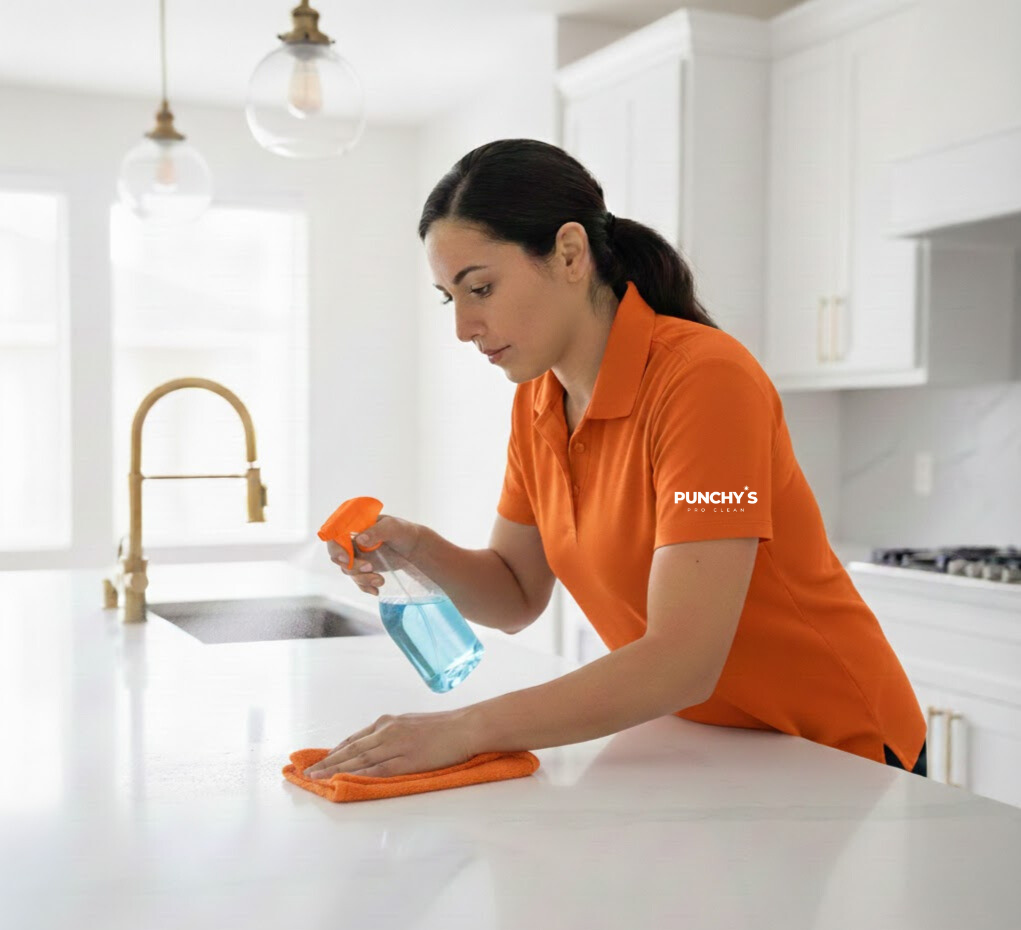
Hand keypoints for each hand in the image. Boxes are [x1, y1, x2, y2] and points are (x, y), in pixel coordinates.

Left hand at [304, 708, 480, 778]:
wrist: (466, 726)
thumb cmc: (444, 727)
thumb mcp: (411, 724)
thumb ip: (392, 735)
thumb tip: (375, 748)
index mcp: (388, 722)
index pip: (353, 739)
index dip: (334, 751)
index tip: (318, 761)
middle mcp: (387, 730)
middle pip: (350, 749)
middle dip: (327, 762)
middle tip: (307, 773)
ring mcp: (396, 745)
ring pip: (359, 760)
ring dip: (335, 770)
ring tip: (316, 779)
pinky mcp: (407, 760)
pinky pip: (378, 770)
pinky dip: (359, 776)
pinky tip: (345, 782)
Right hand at [326, 512, 424, 596]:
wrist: (413, 547)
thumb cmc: (402, 531)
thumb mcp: (392, 527)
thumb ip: (376, 531)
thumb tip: (359, 540)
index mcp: (354, 528)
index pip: (335, 536)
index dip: (336, 548)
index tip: (347, 559)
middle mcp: (352, 543)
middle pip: (339, 557)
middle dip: (352, 566)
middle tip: (370, 567)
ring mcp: (357, 557)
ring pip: (349, 572)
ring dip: (362, 578)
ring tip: (380, 580)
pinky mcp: (364, 570)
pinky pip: (358, 581)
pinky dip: (366, 587)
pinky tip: (376, 590)